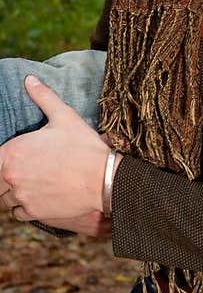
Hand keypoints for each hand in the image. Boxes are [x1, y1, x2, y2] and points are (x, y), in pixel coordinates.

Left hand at [0, 77, 110, 236]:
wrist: (103, 178)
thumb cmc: (84, 147)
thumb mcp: (64, 117)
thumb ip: (43, 97)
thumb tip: (30, 79)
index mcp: (12, 152)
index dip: (3, 160)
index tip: (13, 160)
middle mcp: (11, 176)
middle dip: (6, 178)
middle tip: (24, 172)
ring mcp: (22, 196)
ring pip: (5, 199)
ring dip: (14, 193)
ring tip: (31, 184)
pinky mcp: (34, 212)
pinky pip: (18, 213)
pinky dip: (24, 208)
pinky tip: (37, 198)